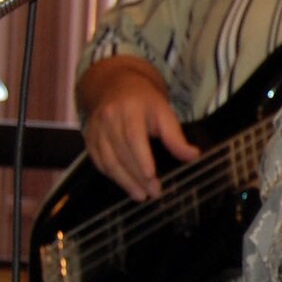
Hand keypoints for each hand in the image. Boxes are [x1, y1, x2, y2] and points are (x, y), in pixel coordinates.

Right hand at [77, 56, 199, 201]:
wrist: (116, 86)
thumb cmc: (145, 102)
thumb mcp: (164, 112)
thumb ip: (176, 136)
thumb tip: (193, 156)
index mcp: (130, 109)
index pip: (134, 136)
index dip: (141, 158)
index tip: (151, 176)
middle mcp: (109, 118)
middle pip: (121, 152)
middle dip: (137, 176)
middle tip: (153, 193)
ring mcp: (96, 128)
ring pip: (107, 159)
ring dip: (123, 181)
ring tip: (140, 196)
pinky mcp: (89, 138)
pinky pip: (98, 160)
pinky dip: (111, 175)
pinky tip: (125, 185)